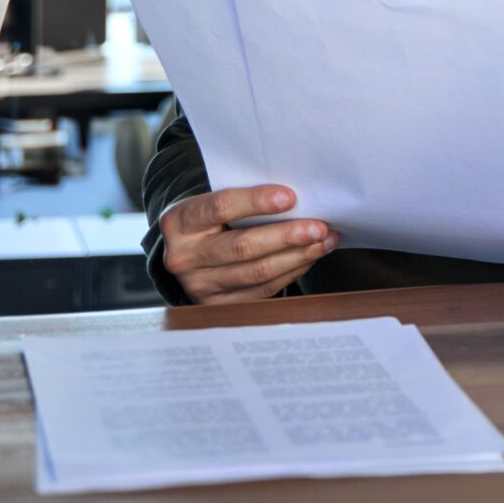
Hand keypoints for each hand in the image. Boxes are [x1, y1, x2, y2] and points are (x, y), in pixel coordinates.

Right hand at [160, 184, 337, 303]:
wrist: (185, 250)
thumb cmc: (210, 217)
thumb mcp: (211, 199)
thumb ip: (243, 197)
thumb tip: (298, 199)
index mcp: (179, 222)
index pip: (220, 207)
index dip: (256, 202)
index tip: (291, 197)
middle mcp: (184, 257)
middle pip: (242, 247)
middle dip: (287, 236)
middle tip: (319, 227)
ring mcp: (199, 286)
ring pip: (256, 273)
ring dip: (297, 256)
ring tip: (324, 241)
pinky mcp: (217, 305)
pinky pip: (262, 291)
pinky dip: (290, 273)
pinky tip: (308, 258)